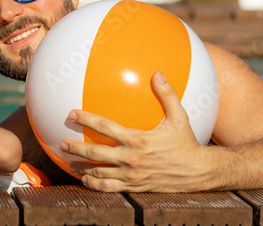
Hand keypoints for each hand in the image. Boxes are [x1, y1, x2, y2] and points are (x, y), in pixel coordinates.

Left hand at [61, 72, 213, 191]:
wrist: (200, 172)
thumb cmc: (188, 142)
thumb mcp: (180, 117)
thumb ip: (167, 95)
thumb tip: (157, 74)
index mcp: (138, 139)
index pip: (105, 127)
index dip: (86, 119)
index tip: (71, 114)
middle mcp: (132, 158)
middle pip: (96, 152)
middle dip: (76, 147)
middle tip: (62, 143)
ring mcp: (133, 175)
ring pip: (101, 173)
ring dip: (82, 169)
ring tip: (69, 165)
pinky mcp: (136, 187)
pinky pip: (112, 188)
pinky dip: (97, 185)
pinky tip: (86, 182)